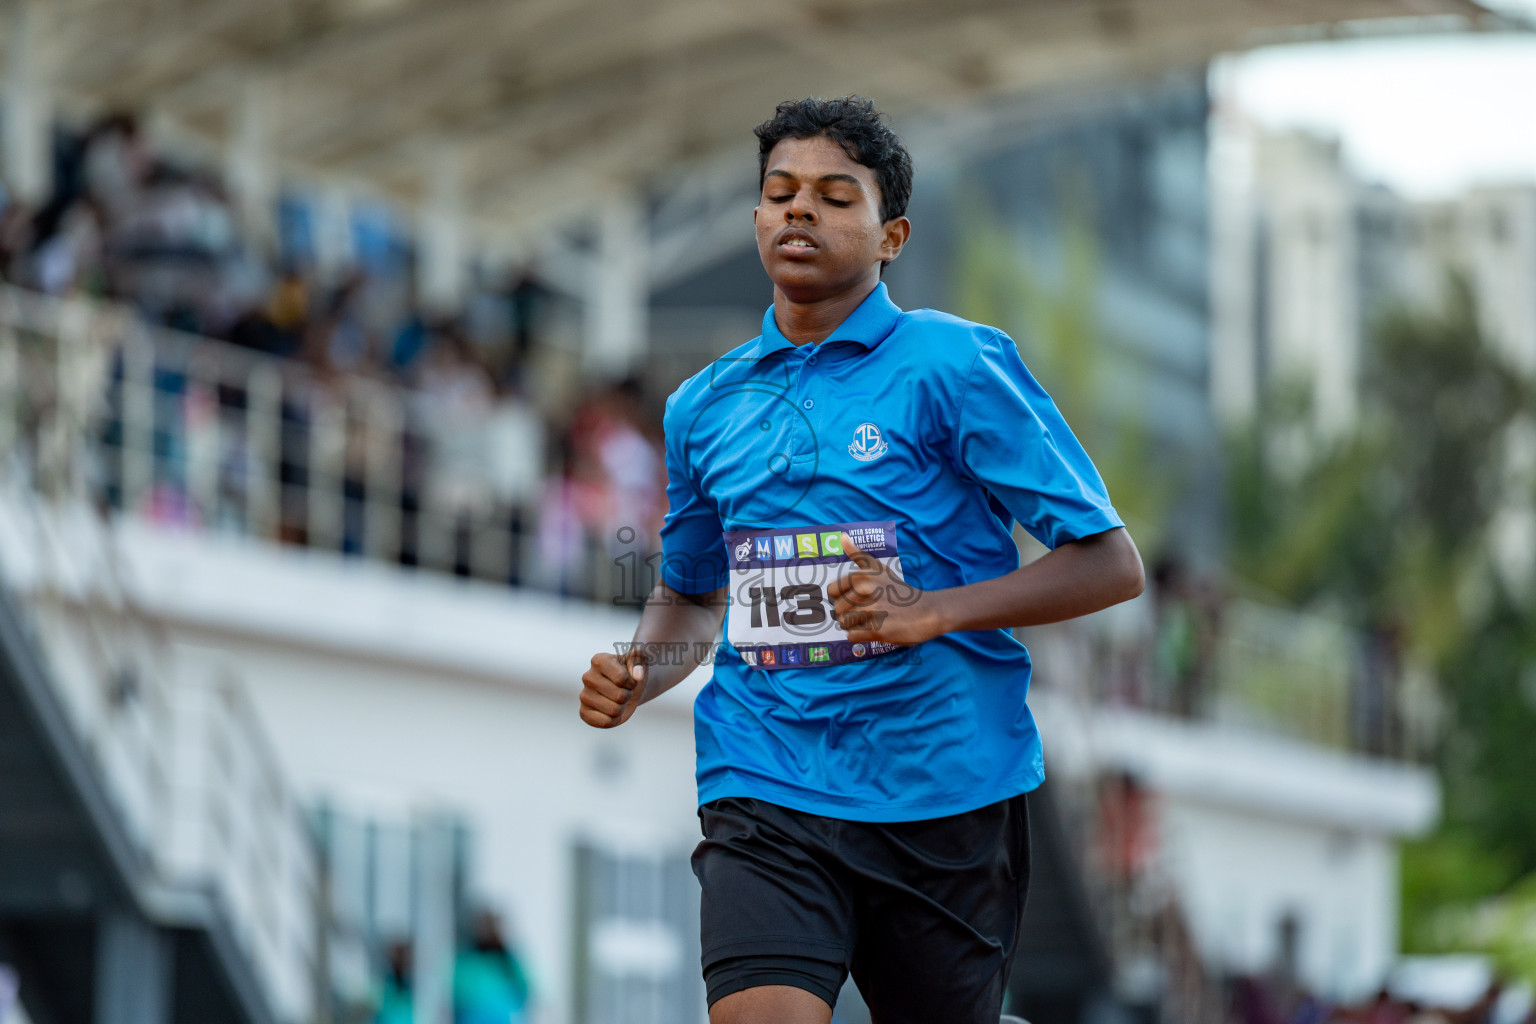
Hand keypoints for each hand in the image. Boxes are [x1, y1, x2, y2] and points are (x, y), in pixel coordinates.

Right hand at [579, 649, 647, 727]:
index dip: (632, 683)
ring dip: (622, 707)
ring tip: (618, 700)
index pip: (621, 678)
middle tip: (624, 690)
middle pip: (619, 696)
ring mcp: (583, 695)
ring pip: (614, 710)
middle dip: (627, 696)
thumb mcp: (640, 660)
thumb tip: (638, 676)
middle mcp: (587, 677)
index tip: (630, 680)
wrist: (627, 689)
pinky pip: (605, 722)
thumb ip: (640, 661)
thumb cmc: (633, 672)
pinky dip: (614, 720)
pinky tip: (611, 711)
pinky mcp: (583, 713)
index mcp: (599, 660)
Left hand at [826, 532, 945, 645]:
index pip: (831, 592)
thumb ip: (859, 555)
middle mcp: (865, 590)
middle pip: (837, 610)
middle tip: (870, 611)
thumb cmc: (900, 591)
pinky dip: (862, 637)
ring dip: (856, 626)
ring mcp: (872, 610)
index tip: (859, 598)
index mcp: (862, 575)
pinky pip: (852, 637)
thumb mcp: (880, 569)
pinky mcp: (878, 629)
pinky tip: (877, 629)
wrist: (928, 610)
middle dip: (850, 614)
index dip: (843, 597)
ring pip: (843, 624)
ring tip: (874, 620)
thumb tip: (842, 536)